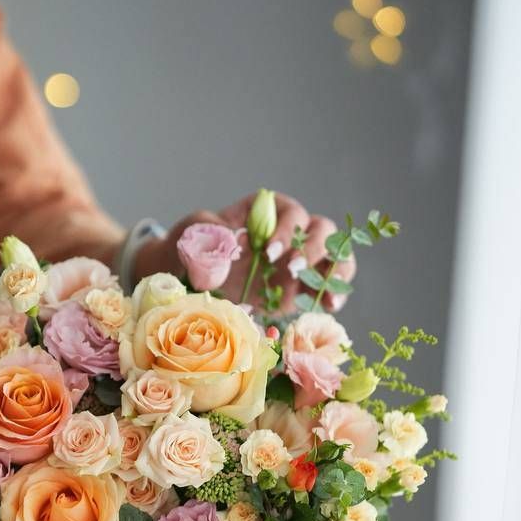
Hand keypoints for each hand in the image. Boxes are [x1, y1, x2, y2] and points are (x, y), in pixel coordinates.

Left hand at [134, 194, 353, 311]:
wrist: (185, 276)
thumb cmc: (189, 246)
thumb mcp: (192, 232)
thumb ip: (207, 232)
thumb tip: (229, 243)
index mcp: (267, 212)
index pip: (291, 213)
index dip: (286, 229)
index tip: (269, 251)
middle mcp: (290, 232)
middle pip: (322, 230)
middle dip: (311, 249)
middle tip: (290, 269)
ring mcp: (298, 260)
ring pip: (335, 256)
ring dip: (334, 271)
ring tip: (324, 294)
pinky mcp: (299, 288)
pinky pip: (327, 286)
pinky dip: (333, 295)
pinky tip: (330, 308)